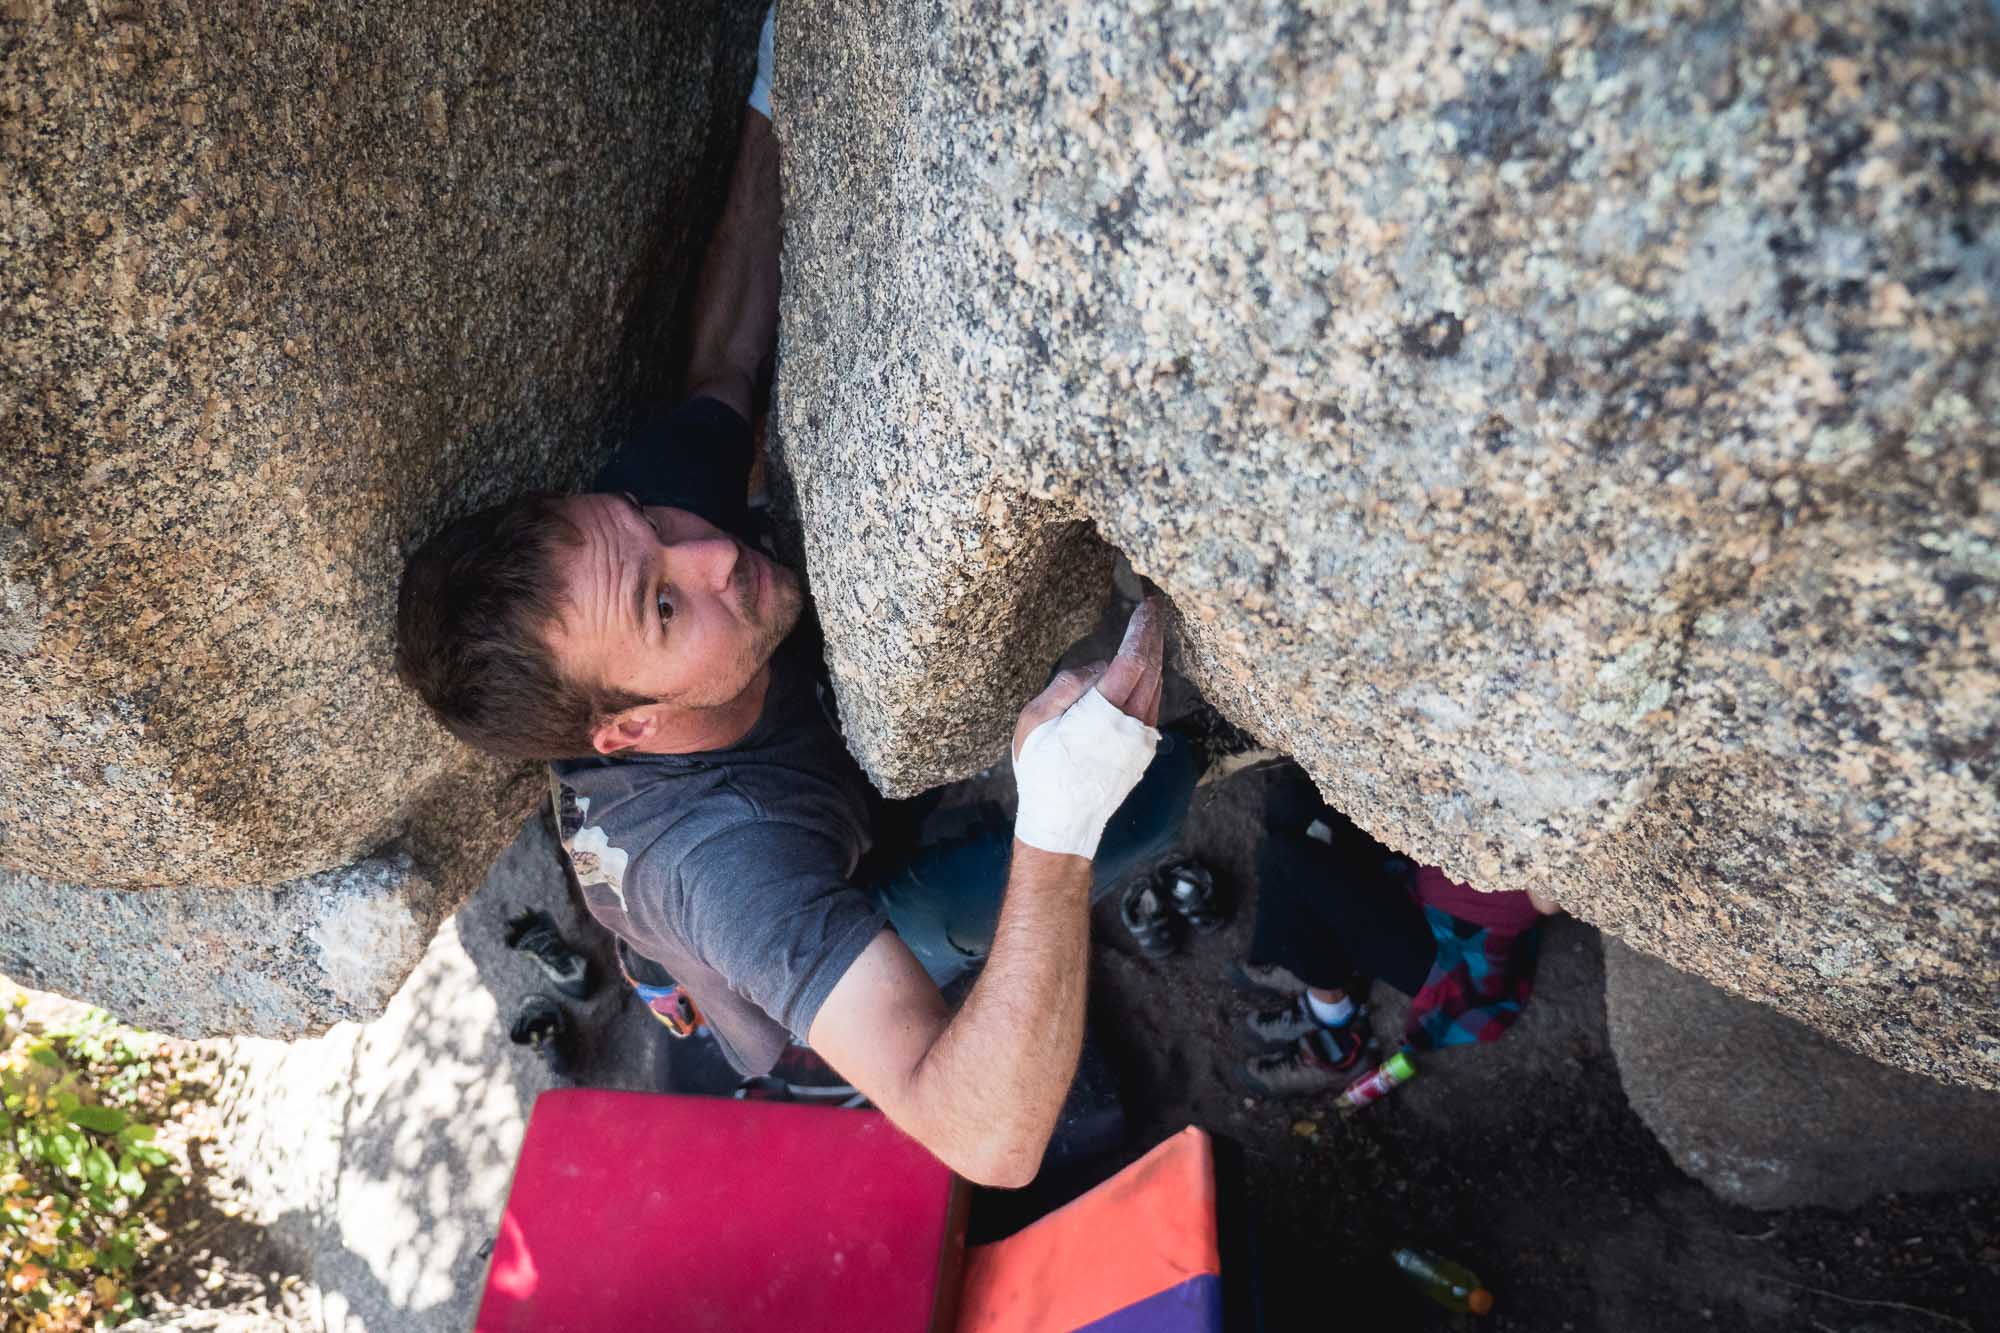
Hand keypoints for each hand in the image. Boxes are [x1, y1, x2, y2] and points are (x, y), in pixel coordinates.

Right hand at [1013, 597, 1165, 758]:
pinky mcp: (1143, 751)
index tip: (1148, 606)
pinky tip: (1146, 670)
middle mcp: (1131, 725)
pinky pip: (1153, 705)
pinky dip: (1153, 680)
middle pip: (1152, 669)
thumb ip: (1067, 686)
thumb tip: (1099, 667)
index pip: (1134, 661)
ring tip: (1151, 632)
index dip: (1143, 630)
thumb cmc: (1041, 770)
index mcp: (1103, 714)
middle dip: (1154, 635)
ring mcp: (1141, 740)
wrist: (1063, 821)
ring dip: (1156, 657)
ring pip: (1156, 688)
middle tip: (1155, 608)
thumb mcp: (1035, 722)